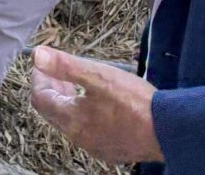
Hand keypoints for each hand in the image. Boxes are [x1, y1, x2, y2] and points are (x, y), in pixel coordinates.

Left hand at [29, 46, 162, 162]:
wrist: (168, 130)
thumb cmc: (133, 101)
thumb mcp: (98, 75)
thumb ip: (65, 66)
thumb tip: (37, 55)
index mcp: (71, 119)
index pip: (40, 99)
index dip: (39, 79)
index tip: (43, 65)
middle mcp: (78, 137)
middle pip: (54, 112)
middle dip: (52, 89)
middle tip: (58, 72)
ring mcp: (95, 146)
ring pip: (71, 123)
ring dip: (68, 102)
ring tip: (77, 84)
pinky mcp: (111, 150)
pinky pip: (88, 131)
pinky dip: (84, 114)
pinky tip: (99, 103)